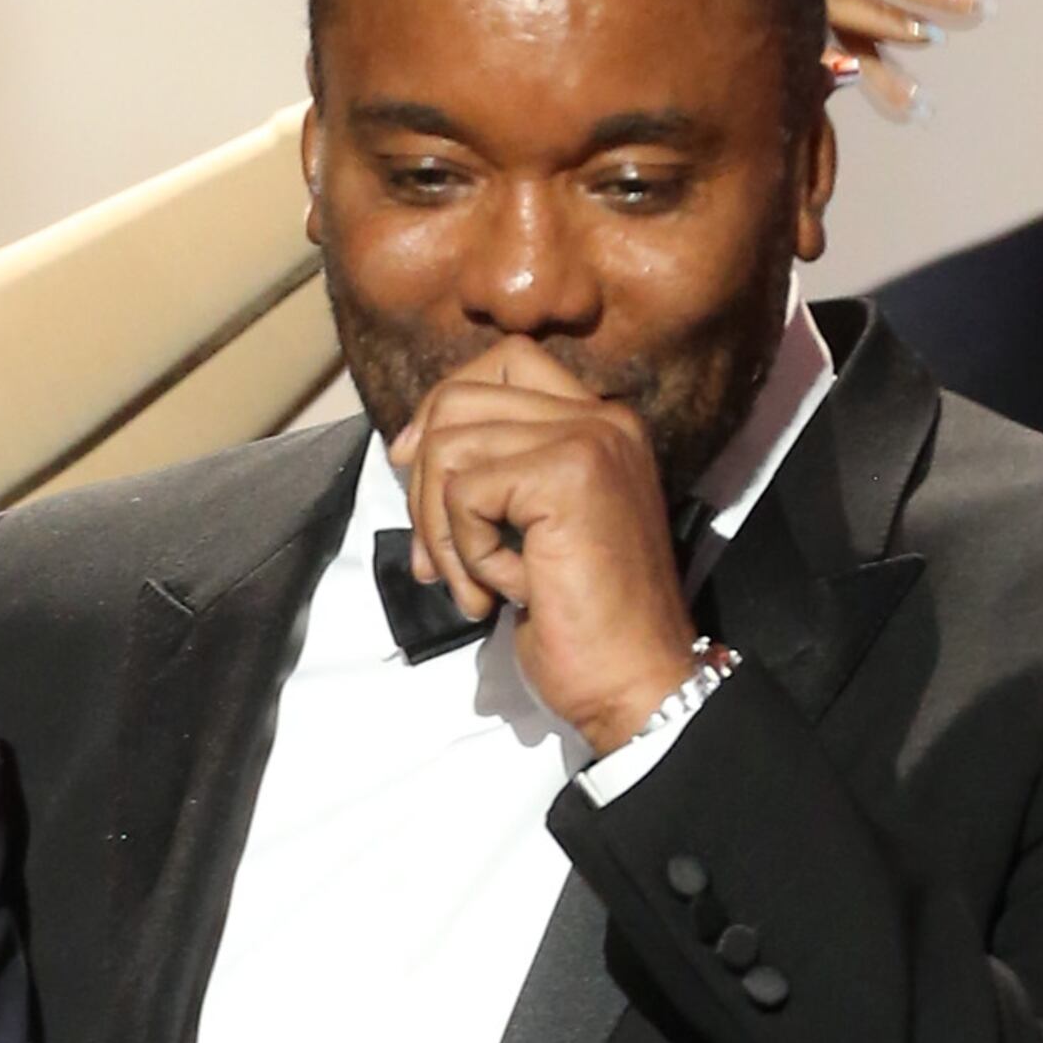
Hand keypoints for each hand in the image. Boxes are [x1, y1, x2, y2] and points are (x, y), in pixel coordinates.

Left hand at [394, 337, 696, 743]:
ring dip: (440, 530)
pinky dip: (468, 554)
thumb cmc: (578, 620)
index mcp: (599, 422)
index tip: (412, 466)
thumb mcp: (528, 527)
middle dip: (422, 484)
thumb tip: (408, 445)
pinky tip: (504, 592)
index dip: (441, 408)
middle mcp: (603, 417)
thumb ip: (492, 470)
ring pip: (449, 447)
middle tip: (439, 558)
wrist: (634, 680)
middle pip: (460, 399)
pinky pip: (464, 493)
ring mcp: (589, 440)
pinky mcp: (567, 474)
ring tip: (473, 585)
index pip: (500, 362)